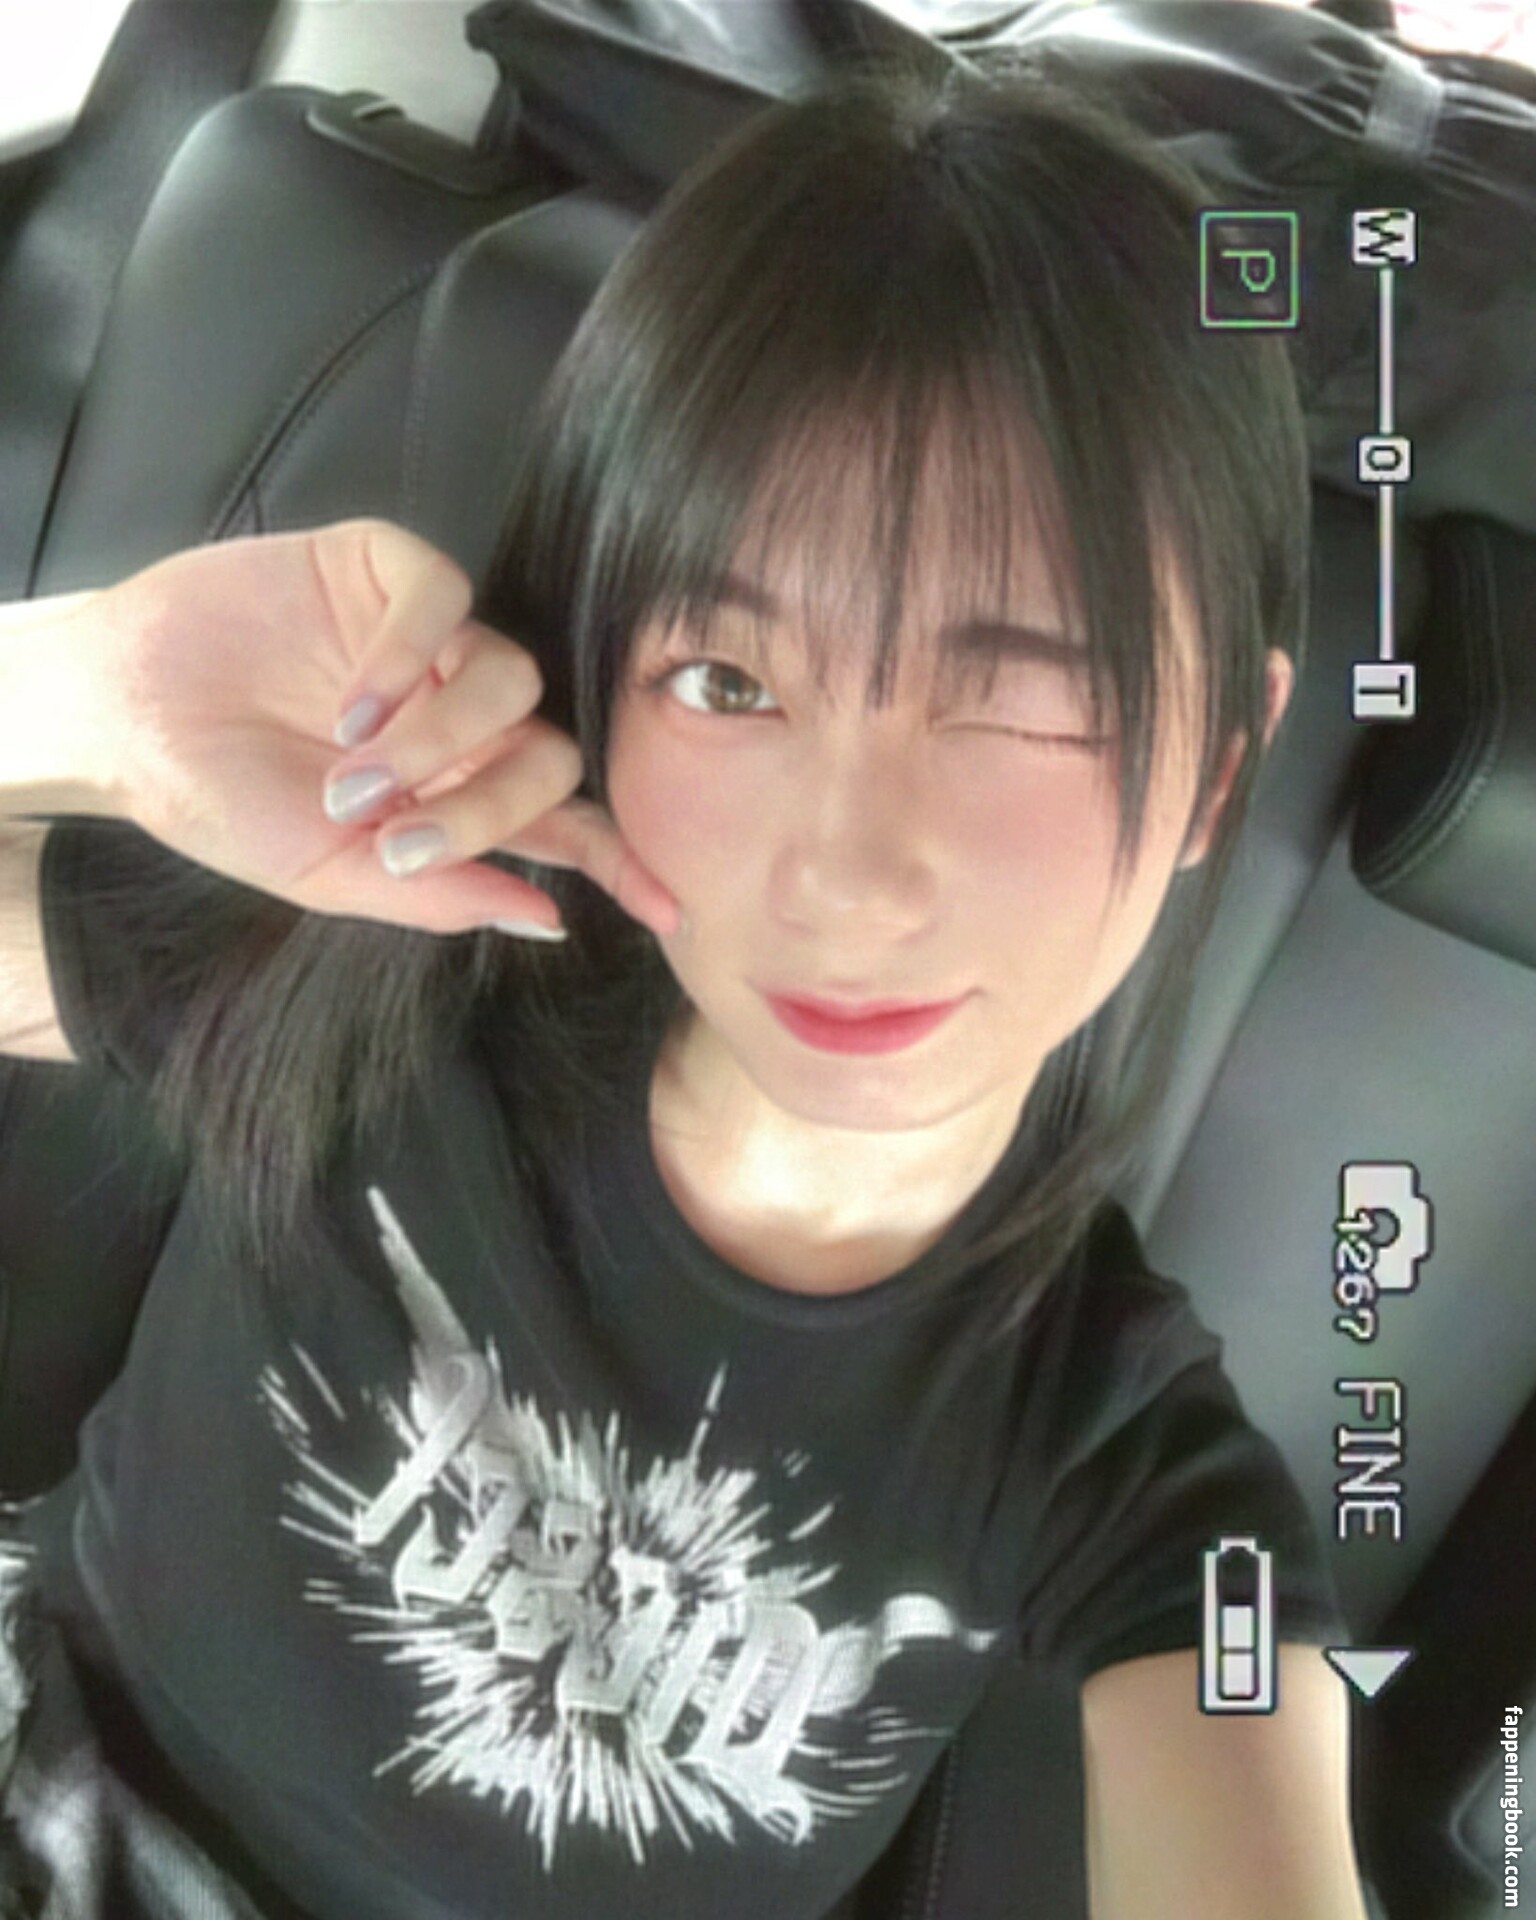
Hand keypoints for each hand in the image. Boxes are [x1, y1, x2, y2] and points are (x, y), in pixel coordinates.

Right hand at [101, 518, 680, 938]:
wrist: (126, 720)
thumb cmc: (223, 801)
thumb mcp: (329, 875)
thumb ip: (437, 895)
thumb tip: (546, 925)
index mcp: (457, 796)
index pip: (563, 826)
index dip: (619, 861)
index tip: (672, 912)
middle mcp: (463, 720)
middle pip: (549, 755)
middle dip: (493, 805)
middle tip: (401, 836)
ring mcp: (434, 644)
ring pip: (514, 677)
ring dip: (443, 738)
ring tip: (355, 771)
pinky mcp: (390, 571)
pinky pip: (448, 599)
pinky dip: (409, 658)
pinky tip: (354, 705)